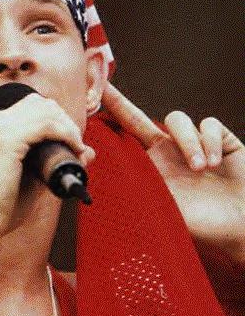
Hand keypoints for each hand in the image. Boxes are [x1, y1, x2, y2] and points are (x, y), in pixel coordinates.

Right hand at [0, 94, 94, 239]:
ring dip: (69, 128)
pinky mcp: (6, 140)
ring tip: (78, 149)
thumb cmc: (1, 205)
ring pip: (47, 111)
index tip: (72, 142)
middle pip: (42, 103)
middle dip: (66, 121)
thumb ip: (56, 161)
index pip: (34, 106)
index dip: (58, 120)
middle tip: (78, 146)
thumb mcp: (33, 177)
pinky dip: (66, 134)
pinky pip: (47, 125)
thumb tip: (88, 152)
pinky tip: (74, 149)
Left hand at [101, 83, 244, 263]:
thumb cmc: (205, 227)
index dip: (108, 125)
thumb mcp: (164, 211)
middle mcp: (169, 153)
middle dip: (120, 104)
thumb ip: (139, 194)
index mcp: (153, 170)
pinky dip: (211, 142)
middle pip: (139, 119)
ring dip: (188, 142)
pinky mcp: (221, 140)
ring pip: (178, 120)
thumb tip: (100, 191)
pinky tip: (216, 163)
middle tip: (104, 88)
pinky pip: (209, 125)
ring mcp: (193, 144)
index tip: (87, 106)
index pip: (124, 143)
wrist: (243, 225)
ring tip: (201, 170)